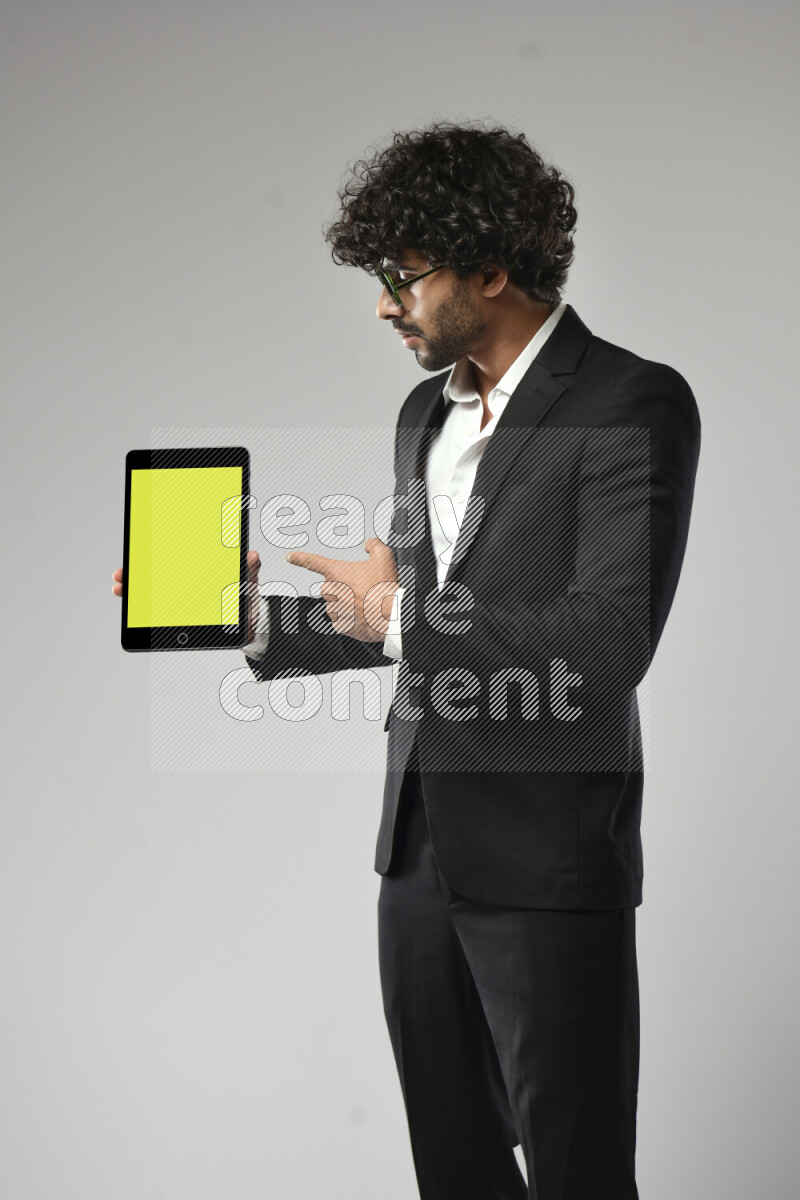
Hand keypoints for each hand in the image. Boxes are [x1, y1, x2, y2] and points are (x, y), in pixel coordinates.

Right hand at [112, 556, 262, 642]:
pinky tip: (133, 609)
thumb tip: (252, 557)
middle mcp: (189, 582)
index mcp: (202, 570)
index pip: (176, 558)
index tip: (139, 551)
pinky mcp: (186, 616)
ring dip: (135, 590)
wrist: (252, 622)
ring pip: (154, 592)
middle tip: (122, 573)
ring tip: (121, 589)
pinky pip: (162, 612)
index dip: (156, 553)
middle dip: (137, 573)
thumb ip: (250, 570)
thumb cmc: (247, 598)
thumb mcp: (249, 582)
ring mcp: (186, 599)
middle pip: (158, 574)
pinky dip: (145, 610)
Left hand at [286, 537, 398, 642]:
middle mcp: (330, 591)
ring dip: (349, 602)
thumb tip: (368, 545)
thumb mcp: (384, 555)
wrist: (391, 616)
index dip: (300, 558)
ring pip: (337, 603)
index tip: (290, 557)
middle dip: (345, 586)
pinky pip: (342, 619)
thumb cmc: (384, 587)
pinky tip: (365, 614)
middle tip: (364, 588)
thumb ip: (373, 545)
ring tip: (368, 602)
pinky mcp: (339, 625)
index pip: (312, 561)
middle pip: (332, 585)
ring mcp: (333, 609)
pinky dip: (352, 617)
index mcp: (335, 572)